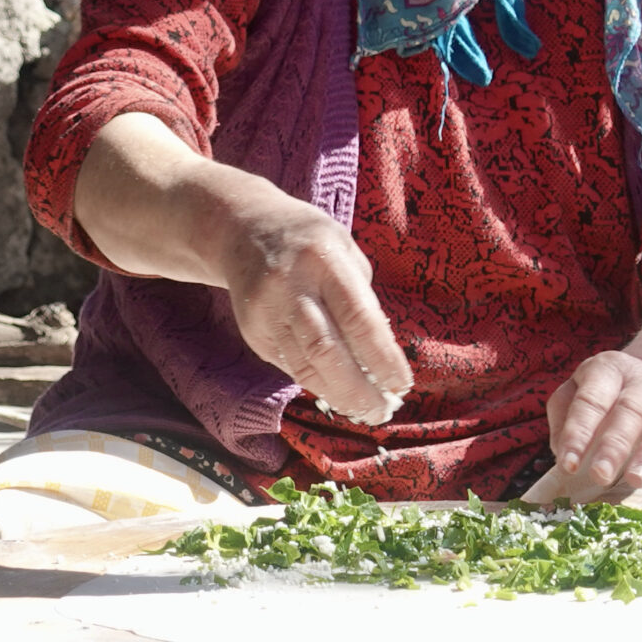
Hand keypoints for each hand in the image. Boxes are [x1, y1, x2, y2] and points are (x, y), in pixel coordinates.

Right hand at [73, 112, 412, 422]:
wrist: (239, 230)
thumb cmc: (306, 239)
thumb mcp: (342, 247)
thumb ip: (360, 295)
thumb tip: (380, 353)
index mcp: (322, 259)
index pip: (357, 318)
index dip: (382, 358)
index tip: (402, 384)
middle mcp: (290, 286)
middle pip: (325, 351)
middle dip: (358, 390)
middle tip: (382, 411)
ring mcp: (266, 312)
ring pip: (303, 367)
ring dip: (338, 395)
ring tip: (365, 410)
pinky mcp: (253, 332)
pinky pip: (288, 366)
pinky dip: (316, 383)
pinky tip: (337, 391)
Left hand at [547, 350, 641, 500]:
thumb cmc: (603, 393)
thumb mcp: (576, 390)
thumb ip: (563, 418)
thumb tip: (563, 453)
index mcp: (607, 370)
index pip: (591, 401)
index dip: (578, 434)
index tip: (568, 465)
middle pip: (630, 411)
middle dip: (614, 447)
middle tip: (599, 476)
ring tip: (635, 481)